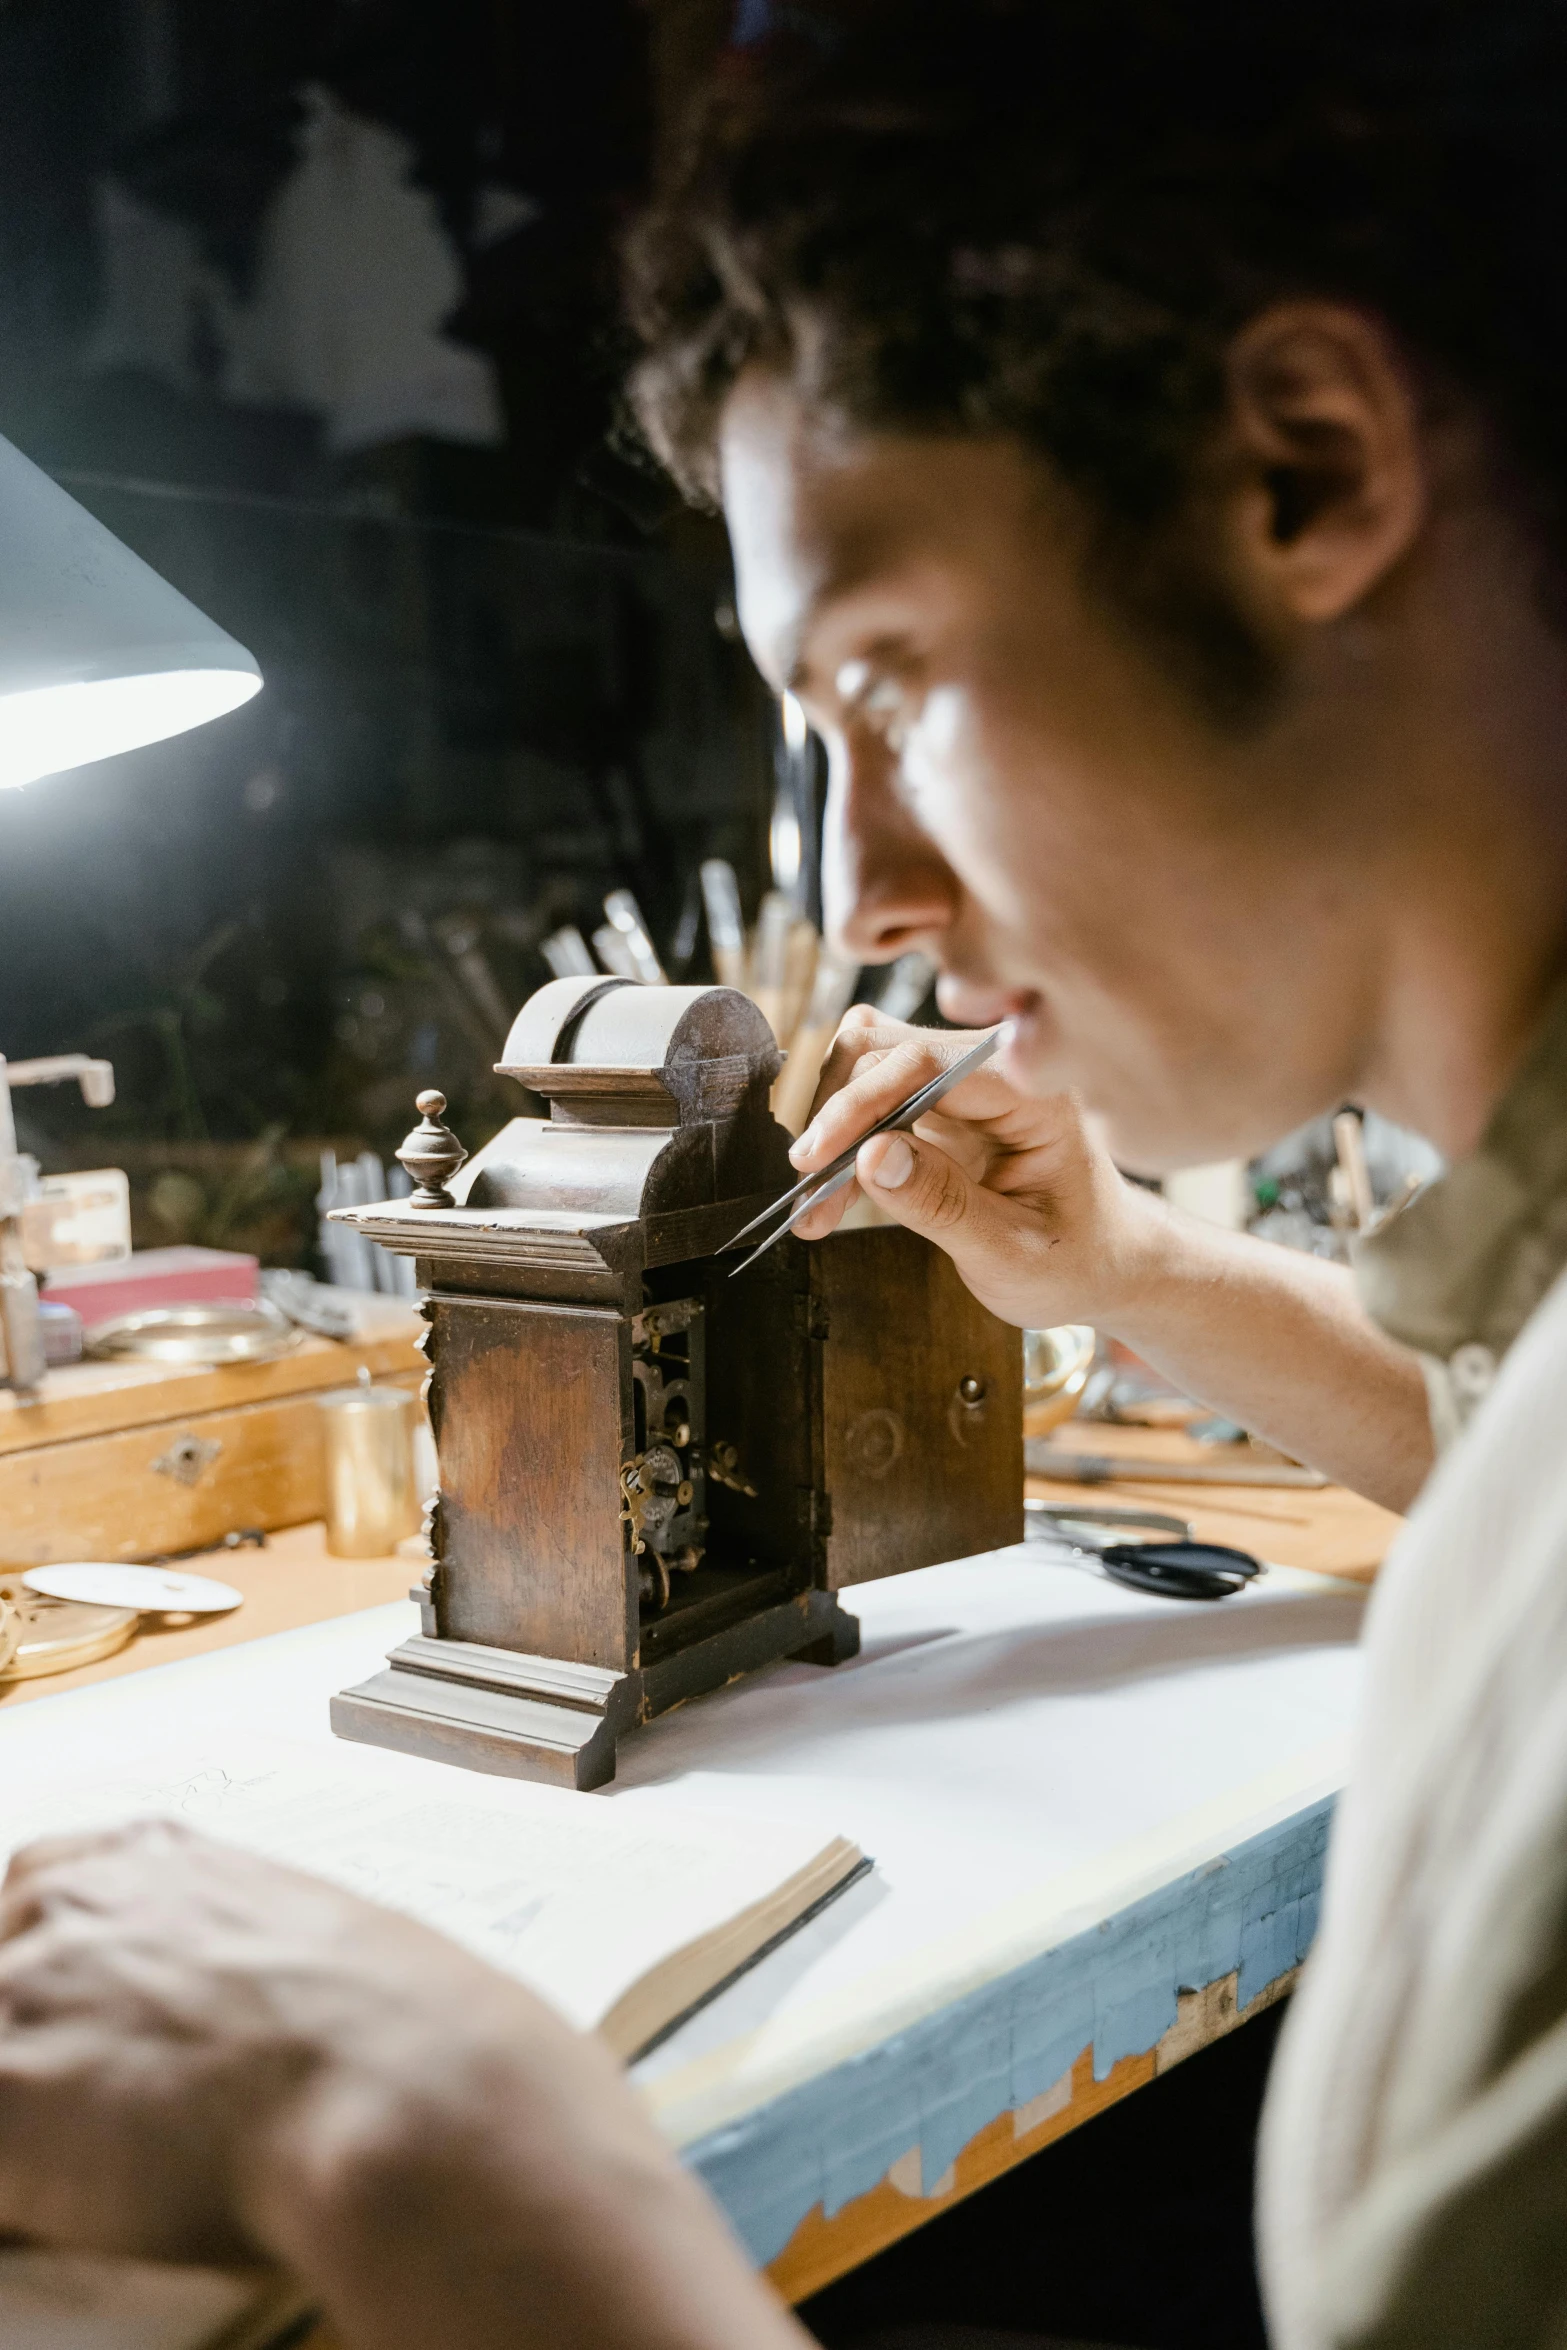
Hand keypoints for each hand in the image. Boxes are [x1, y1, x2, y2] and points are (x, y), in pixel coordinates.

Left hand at [0, 1823, 804, 2349]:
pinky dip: (25, 2198)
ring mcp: (28, 1993)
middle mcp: (76, 1907)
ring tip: (118, 2169)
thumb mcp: (308, 1930)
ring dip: (37, 2120)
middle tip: (100, 2112)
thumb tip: (213, 2009)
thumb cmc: (393, 2027)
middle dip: (39, 2046)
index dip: (41, 1970)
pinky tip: (99, 2209)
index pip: (31, 1893)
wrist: (401, 2092)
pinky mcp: (4, 2094)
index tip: (58, 2023)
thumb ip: (223, 1945)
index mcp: (151, 1859)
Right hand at [788, 1007, 1164, 1330]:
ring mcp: (967, 1083)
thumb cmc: (1075, 1260)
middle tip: (810, 1190)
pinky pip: (875, 1101)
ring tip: (817, 1203)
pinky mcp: (943, 1105)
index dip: (860, 1103)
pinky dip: (846, 1143)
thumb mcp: (1011, 1253)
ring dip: (834, 1127)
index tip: (817, 1159)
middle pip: (886, 1047)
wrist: (1104, 1266)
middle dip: (837, 1115)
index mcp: (1034, 1093)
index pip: (927, 1063)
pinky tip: (832, 1195)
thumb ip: (940, 1204)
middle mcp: (999, 1071)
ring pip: (869, 1065)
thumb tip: (868, 1156)